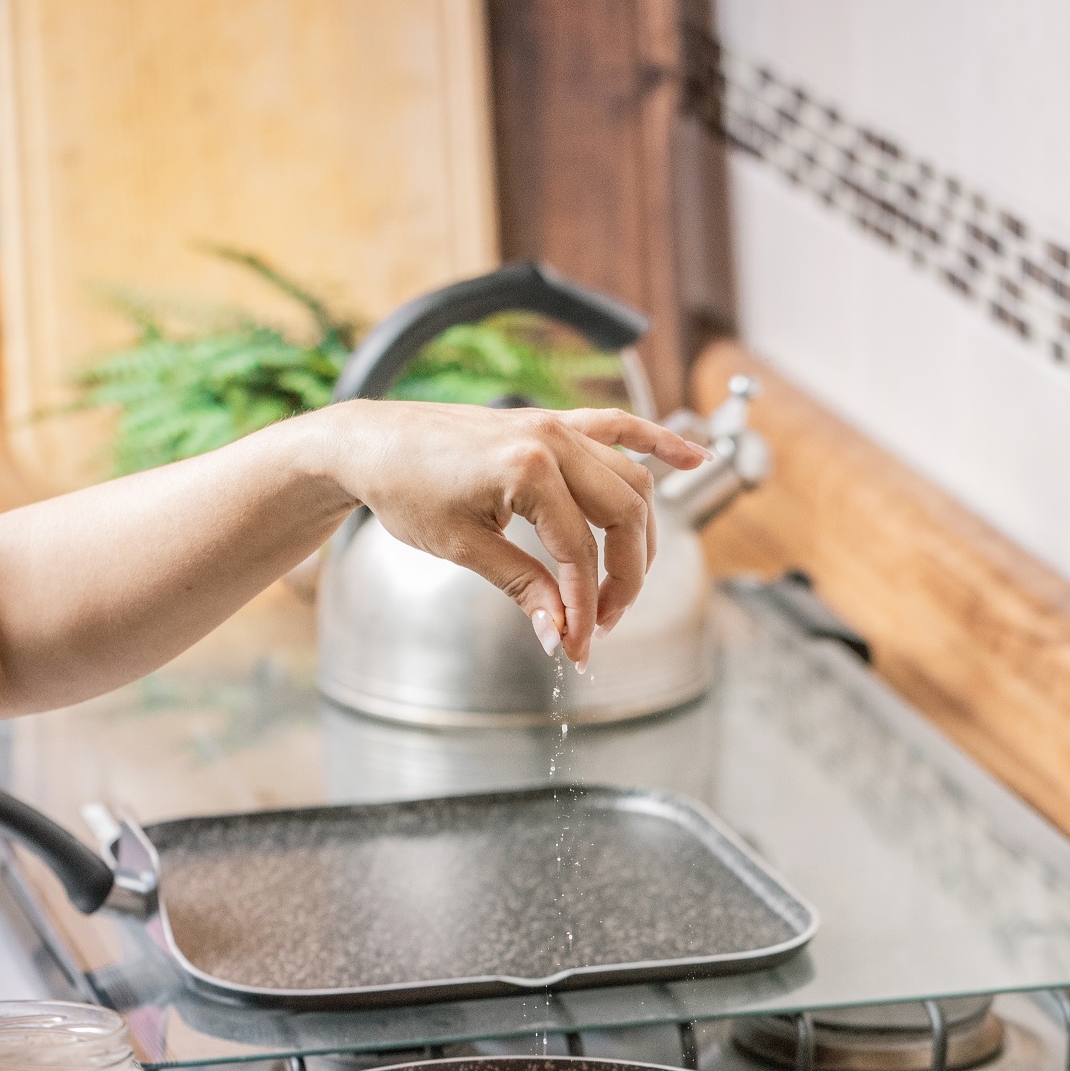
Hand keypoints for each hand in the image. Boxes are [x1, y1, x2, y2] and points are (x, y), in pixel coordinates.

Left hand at [310, 400, 708, 666]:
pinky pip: (619, 428)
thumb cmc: (406, 490)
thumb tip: (560, 633)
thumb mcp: (462, 549)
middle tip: (601, 624)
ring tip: (620, 585)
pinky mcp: (553, 424)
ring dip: (638, 536)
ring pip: (630, 481)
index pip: (579, 552)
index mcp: (526, 468)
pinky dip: (660, 443)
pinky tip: (696, 461)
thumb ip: (521, 586)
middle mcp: (551, 438)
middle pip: (623, 516)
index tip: (579, 646)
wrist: (373, 442)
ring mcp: (556, 426)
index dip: (584, 607)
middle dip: (623, 578)